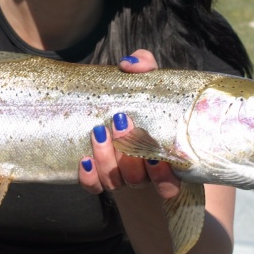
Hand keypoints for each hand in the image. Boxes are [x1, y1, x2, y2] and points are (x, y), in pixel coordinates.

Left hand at [78, 49, 180, 198]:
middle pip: (137, 178)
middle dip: (129, 154)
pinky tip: (84, 160)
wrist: (120, 118)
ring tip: (98, 132)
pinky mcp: (99, 179)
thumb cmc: (141, 104)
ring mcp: (120, 179)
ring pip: (115, 182)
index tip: (155, 155)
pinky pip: (93, 187)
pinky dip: (88, 177)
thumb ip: (146, 68)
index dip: (162, 174)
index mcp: (165, 161)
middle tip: (120, 121)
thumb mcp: (148, 84)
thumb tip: (128, 65)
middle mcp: (143, 175)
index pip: (168, 182)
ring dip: (106, 159)